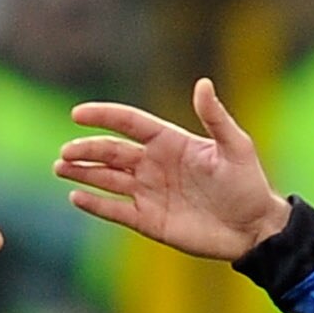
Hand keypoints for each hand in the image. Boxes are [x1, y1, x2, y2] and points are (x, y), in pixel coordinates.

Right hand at [55, 80, 291, 260]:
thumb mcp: (236, 146)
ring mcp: (149, 193)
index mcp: (170, 142)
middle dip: (86, 150)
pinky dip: (95, 204)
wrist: (253, 228)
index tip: (77, 114)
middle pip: (111, 152)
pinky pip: (116, 210)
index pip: (129, 123)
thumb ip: (215, 118)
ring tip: (60, 168)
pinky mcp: (149, 221)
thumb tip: (202, 84)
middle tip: (64, 153)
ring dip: (83, 173)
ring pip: (107, 179)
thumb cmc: (248, 184)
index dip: (103, 116)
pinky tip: (76, 197)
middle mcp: (154, 165)